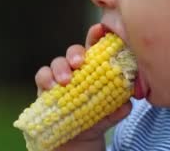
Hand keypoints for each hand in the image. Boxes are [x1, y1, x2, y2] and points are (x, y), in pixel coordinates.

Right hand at [34, 23, 131, 149]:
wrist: (79, 140)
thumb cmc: (97, 118)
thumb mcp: (112, 113)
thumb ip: (120, 107)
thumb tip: (127, 104)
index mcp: (95, 67)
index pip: (96, 46)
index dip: (96, 35)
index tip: (99, 29)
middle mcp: (76, 69)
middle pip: (74, 51)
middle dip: (76, 53)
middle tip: (80, 62)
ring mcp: (60, 77)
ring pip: (57, 62)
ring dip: (61, 67)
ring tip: (65, 80)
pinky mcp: (45, 88)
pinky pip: (42, 75)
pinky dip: (45, 78)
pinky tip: (51, 86)